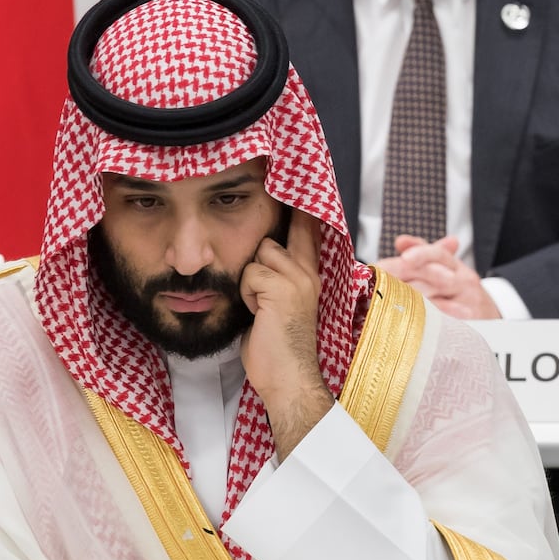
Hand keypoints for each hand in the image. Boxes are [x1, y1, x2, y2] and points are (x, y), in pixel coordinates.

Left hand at [240, 210, 333, 458]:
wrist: (289, 379)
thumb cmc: (279, 349)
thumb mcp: (281, 306)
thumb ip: (276, 280)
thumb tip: (254, 262)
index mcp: (311, 276)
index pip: (308, 228)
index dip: (300, 206)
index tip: (295, 179)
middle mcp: (309, 273)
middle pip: (271, 240)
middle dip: (257, 264)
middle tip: (262, 299)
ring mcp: (298, 279)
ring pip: (259, 254)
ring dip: (250, 281)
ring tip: (261, 308)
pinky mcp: (282, 289)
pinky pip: (249, 274)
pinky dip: (247, 295)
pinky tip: (258, 316)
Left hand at [375, 235, 502, 319]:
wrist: (490, 319)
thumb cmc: (459, 294)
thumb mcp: (447, 271)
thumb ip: (423, 254)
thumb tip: (401, 241)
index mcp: (457, 267)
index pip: (439, 254)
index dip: (421, 254)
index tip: (404, 257)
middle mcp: (465, 282)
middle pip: (431, 276)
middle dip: (401, 279)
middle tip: (377, 283)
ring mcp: (467, 304)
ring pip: (432, 299)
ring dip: (405, 300)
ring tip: (383, 302)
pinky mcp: (468, 325)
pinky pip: (440, 321)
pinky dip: (422, 320)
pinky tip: (405, 320)